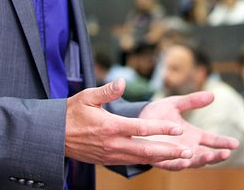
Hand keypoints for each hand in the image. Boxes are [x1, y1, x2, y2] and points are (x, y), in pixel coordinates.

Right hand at [65, 79, 193, 165]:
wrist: (54, 136)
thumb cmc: (71, 113)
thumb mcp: (86, 97)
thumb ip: (106, 91)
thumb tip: (122, 81)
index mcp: (110, 126)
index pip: (141, 129)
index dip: (161, 129)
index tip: (178, 129)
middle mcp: (113, 143)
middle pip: (146, 149)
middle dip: (169, 151)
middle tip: (189, 152)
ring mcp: (111, 154)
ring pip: (142, 159)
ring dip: (163, 158)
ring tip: (183, 158)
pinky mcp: (109, 160)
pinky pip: (133, 162)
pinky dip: (149, 162)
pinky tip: (163, 160)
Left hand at [139, 91, 239, 169]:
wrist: (134, 120)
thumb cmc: (157, 113)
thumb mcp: (176, 103)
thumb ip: (193, 101)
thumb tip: (213, 95)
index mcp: (193, 135)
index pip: (212, 140)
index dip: (223, 142)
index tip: (236, 143)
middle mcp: (186, 147)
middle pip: (205, 155)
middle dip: (216, 156)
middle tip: (226, 153)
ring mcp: (174, 154)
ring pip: (191, 162)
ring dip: (200, 160)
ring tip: (208, 156)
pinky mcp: (160, 158)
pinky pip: (170, 164)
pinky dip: (178, 164)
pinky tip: (185, 161)